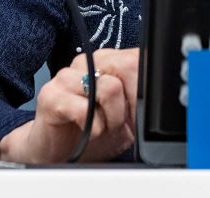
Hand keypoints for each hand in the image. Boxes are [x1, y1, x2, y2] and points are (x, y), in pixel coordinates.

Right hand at [0, 48, 139, 163]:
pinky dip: (94, 128)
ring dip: (113, 118)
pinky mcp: (51, 95)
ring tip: (103, 127)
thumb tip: (158, 93)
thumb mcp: (126, 115)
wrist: (57, 151)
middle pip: (127, 66)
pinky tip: (88, 131)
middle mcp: (86, 62)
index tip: (141, 112)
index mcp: (106, 60)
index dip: (144, 88)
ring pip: (110, 87)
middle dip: (132, 103)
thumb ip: (140, 98)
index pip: (137, 57)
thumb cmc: (92, 129)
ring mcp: (67, 76)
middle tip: (122, 123)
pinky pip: (85, 109)